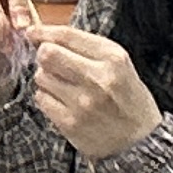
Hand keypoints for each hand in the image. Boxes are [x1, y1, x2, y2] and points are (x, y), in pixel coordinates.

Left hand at [27, 25, 160, 161]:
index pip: (67, 36)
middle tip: (50, 62)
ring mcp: (82, 102)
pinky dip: (47, 98)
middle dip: (43, 55)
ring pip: (41, 77)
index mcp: (112, 58)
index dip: (44, 32)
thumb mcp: (119, 65)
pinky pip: (42, 99)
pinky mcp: (70, 123)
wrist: (139, 141)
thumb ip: (87, 48)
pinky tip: (62, 102)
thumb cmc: (127, 99)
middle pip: (48, 54)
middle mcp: (97, 78)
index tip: (33, 32)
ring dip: (46, 79)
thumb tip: (46, 36)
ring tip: (63, 86)